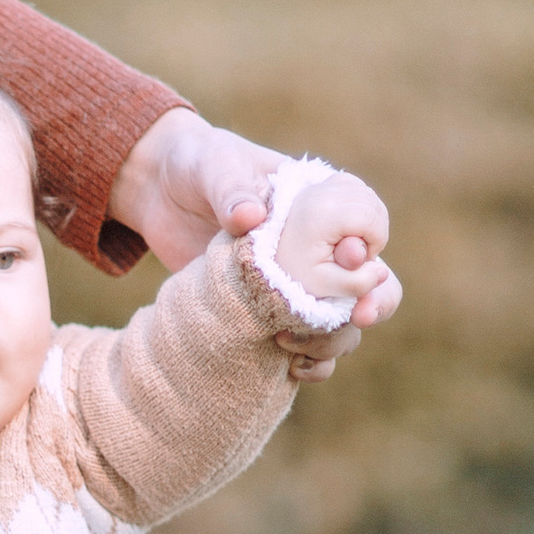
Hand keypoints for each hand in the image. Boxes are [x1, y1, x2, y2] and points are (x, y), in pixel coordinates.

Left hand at [108, 107, 397, 380]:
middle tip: (359, 315)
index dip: (366, 244)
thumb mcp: (213, 166)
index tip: (348, 258)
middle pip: (372, 280)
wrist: (158, 195)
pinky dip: (312, 361)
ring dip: (338, 337)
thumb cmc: (197, 164)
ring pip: (344, 320)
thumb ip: (230, 188)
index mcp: (320, 200)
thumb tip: (250, 218)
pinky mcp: (271, 311)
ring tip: (301, 343)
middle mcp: (319, 246)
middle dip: (374, 301)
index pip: (368, 222)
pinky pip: (309, 343)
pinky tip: (293, 368)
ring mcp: (298, 283)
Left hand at [273, 170, 403, 324]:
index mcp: (322, 213)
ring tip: (347, 241)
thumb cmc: (294, 273)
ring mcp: (318, 183)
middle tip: (352, 252)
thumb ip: (357, 284)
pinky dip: (359, 206)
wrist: (266, 255)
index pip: (373, 221)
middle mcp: (320, 191)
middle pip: (373, 203)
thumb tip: (382, 271)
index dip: (374, 244)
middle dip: (374, 231)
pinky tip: (346, 226)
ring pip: (367, 193)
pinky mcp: (320, 182)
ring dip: (368, 220)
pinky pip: (355, 187)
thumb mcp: (324, 286)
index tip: (354, 260)